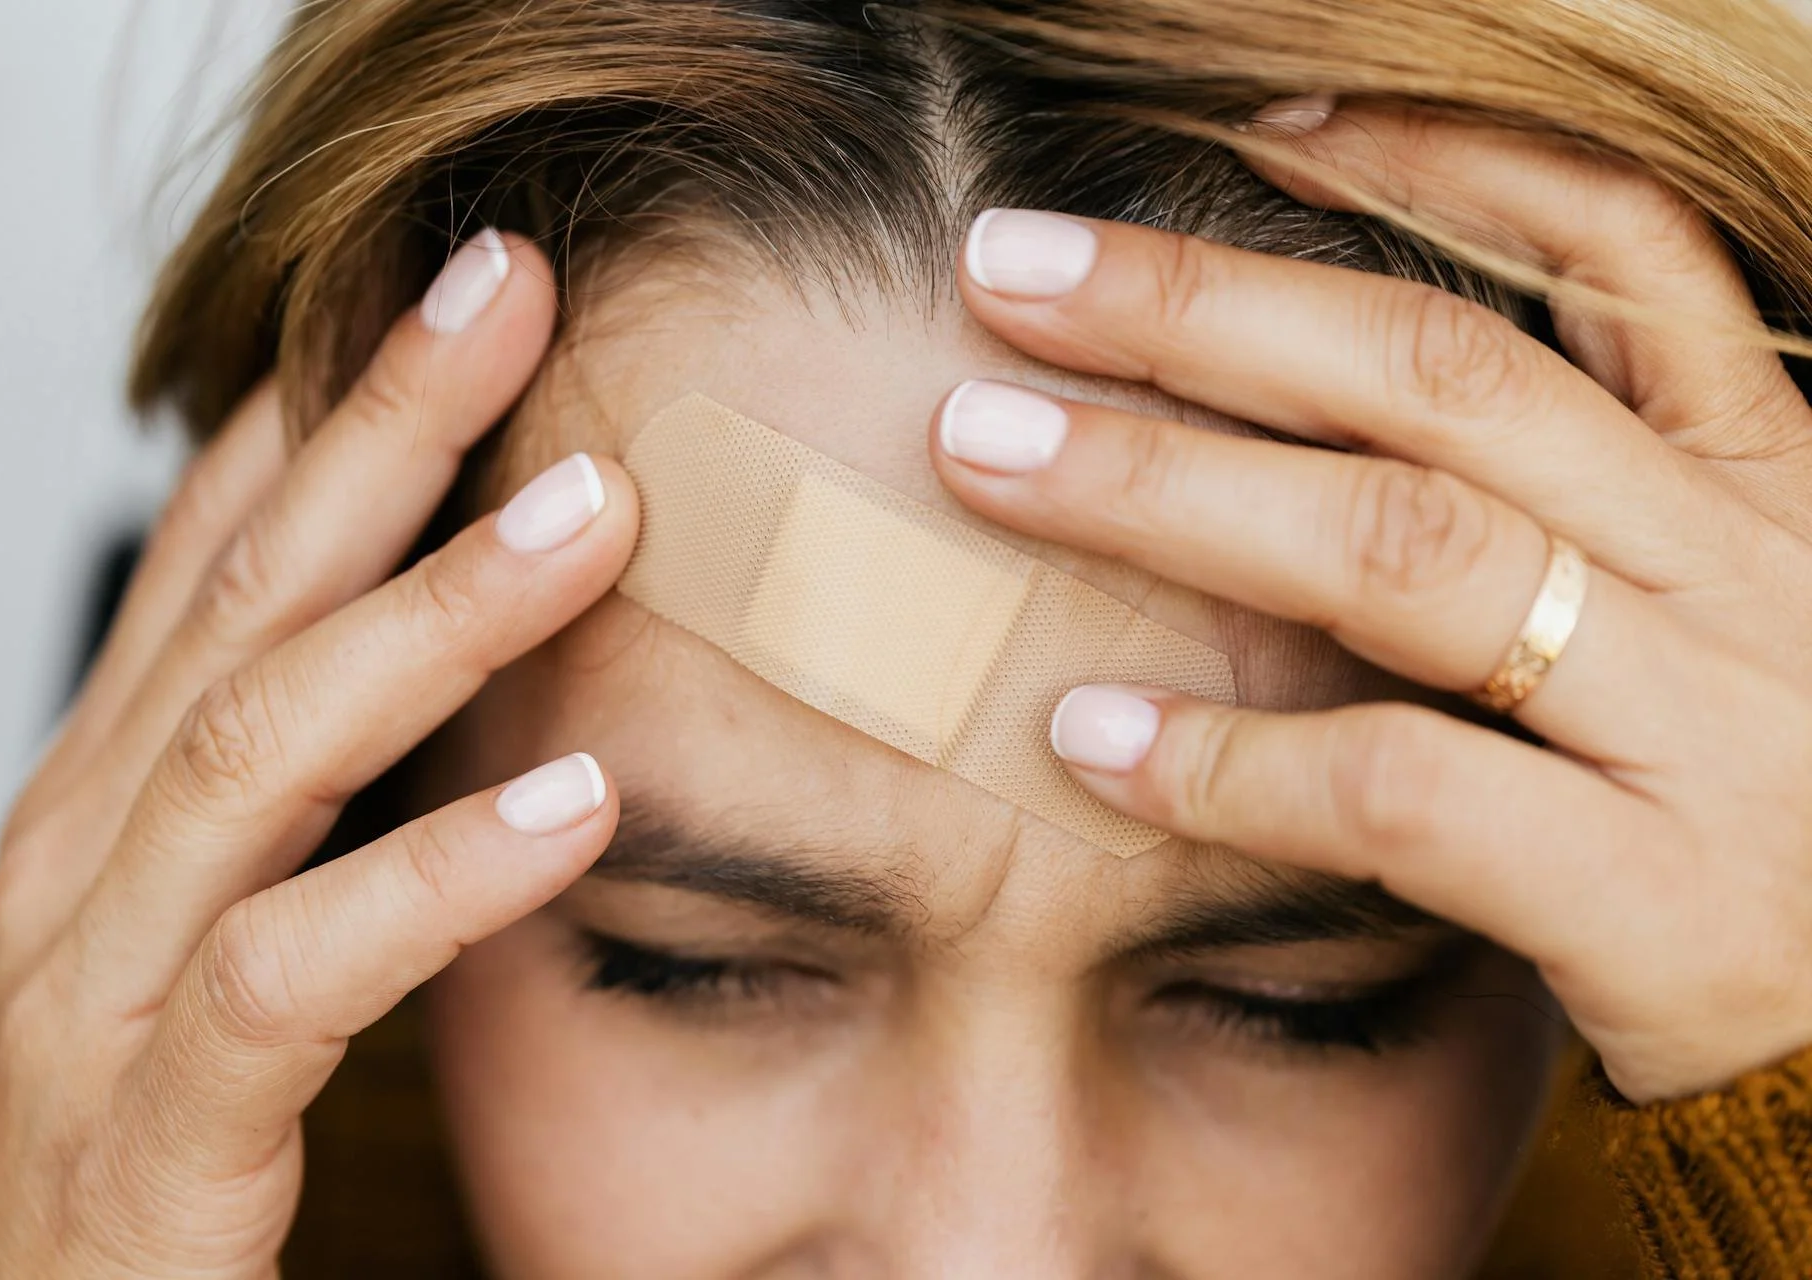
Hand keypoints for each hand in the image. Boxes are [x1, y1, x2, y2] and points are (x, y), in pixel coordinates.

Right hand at [0, 232, 637, 1276]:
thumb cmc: (124, 1134)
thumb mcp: (195, 919)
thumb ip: (291, 796)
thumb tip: (433, 662)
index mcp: (116, 794)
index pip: (218, 552)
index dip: (331, 402)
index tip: (459, 290)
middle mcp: (92, 851)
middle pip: (244, 591)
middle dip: (380, 424)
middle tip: (510, 283)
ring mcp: (103, 982)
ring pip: (266, 744)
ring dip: (433, 615)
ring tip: (595, 515)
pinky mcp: (150, 1128)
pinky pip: (298, 972)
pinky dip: (434, 882)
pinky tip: (572, 816)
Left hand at [935, 105, 1811, 1104]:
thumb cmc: (1760, 824)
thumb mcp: (1707, 621)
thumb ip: (1570, 509)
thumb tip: (1310, 402)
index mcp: (1755, 488)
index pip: (1618, 255)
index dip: (1440, 164)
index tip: (1256, 129)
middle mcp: (1742, 577)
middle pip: (1443, 379)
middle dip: (1207, 307)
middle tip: (1007, 266)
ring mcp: (1713, 735)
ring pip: (1407, 549)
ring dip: (1170, 488)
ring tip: (986, 454)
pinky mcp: (1666, 903)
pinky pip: (1407, 789)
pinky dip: (1231, 756)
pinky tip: (1087, 738)